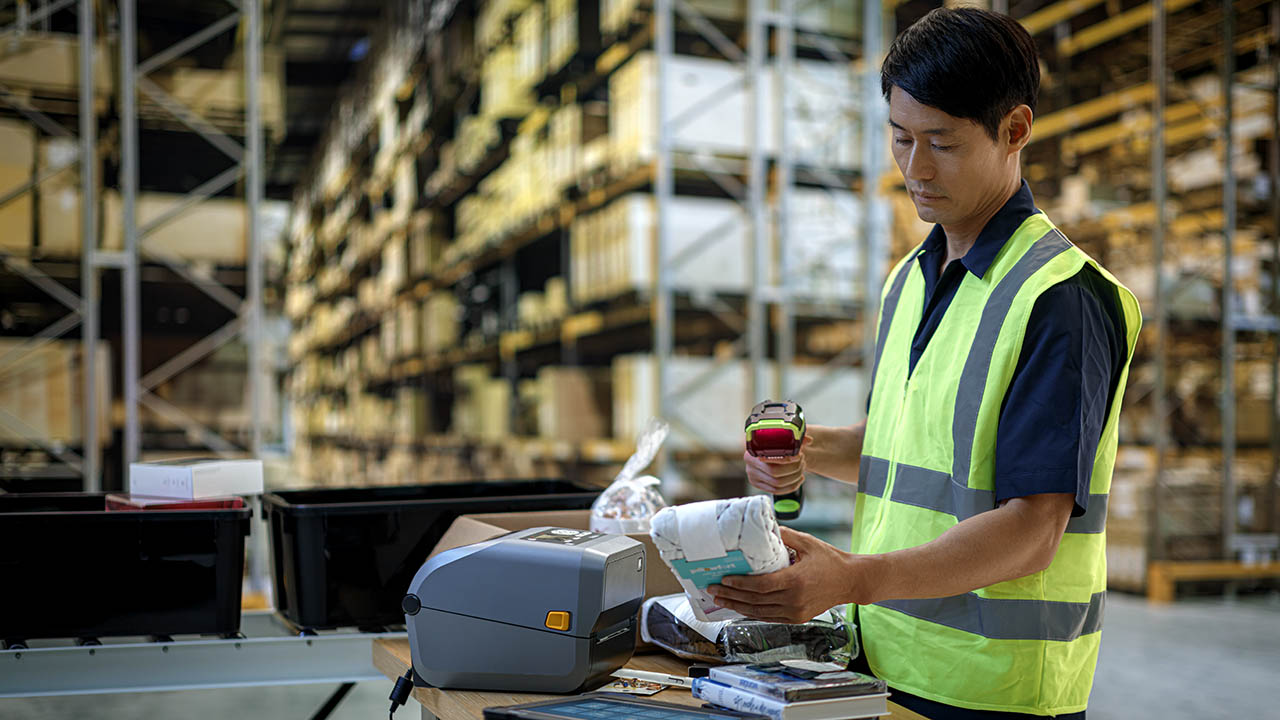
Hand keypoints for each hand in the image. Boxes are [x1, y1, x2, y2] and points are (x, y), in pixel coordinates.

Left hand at [707, 526, 874, 622]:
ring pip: (759, 612)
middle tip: (712, 589)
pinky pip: (769, 617)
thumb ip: (784, 535)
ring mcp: (795, 612)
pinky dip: (752, 612)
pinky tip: (739, 606)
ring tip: (720, 599)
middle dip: (731, 595)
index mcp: (796, 581)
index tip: (723, 578)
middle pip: (755, 601)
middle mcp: (794, 600)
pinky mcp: (797, 618)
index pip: (761, 586)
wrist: (850, 581)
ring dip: (737, 606)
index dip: (740, 584)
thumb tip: (762, 525)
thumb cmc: (829, 560)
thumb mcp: (807, 542)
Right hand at [744, 435, 811, 494]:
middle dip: (793, 468)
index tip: (798, 456)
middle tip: (802, 462)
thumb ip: (795, 439)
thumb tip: (809, 440)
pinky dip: (791, 486)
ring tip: (801, 469)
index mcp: (753, 452)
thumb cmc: (774, 444)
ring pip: (777, 484)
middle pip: (775, 472)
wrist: (765, 452)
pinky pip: (776, 491)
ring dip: (794, 478)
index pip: (771, 459)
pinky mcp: (758, 485)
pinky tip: (799, 479)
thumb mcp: (783, 439)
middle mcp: (750, 465)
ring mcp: (753, 477)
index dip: (787, 459)